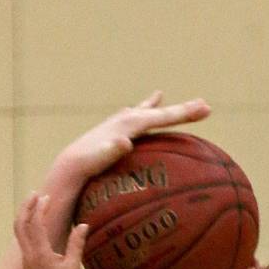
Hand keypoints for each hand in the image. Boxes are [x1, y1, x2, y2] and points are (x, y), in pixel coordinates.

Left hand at [15, 194, 87, 268]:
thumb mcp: (73, 267)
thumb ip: (76, 244)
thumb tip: (83, 225)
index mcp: (40, 254)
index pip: (35, 224)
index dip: (39, 208)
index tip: (47, 197)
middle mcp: (29, 254)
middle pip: (20, 224)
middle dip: (26, 207)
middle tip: (35, 194)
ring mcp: (26, 259)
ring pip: (19, 231)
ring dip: (25, 215)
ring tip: (36, 203)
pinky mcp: (28, 262)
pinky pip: (23, 239)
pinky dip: (28, 225)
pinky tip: (38, 222)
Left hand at [57, 91, 210, 182]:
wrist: (63, 170)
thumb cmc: (79, 172)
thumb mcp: (93, 163)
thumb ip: (108, 152)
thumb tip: (125, 141)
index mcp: (124, 127)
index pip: (159, 118)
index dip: (182, 113)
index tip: (205, 109)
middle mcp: (121, 123)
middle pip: (156, 114)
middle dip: (179, 111)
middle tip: (205, 106)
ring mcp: (114, 129)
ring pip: (140, 115)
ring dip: (154, 108)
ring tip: (160, 97)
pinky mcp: (108, 138)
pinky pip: (129, 126)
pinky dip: (136, 120)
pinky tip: (133, 123)